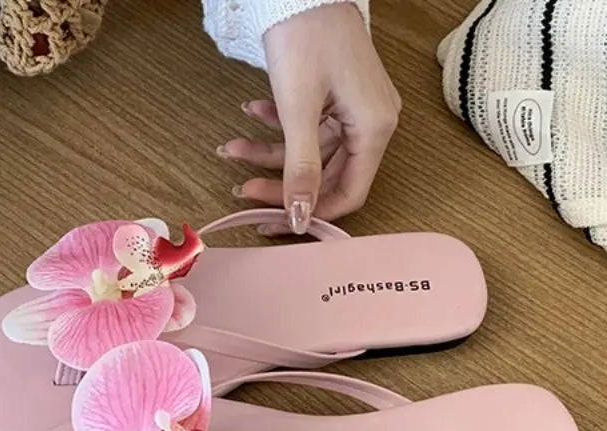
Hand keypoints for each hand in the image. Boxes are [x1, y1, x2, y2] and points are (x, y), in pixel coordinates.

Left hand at [218, 3, 400, 234]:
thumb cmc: (307, 34)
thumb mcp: (298, 109)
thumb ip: (300, 169)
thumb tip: (299, 218)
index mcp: (375, 129)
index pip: (349, 194)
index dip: (310, 213)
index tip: (274, 220)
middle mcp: (372, 122)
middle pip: (326, 176)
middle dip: (281, 183)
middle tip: (243, 188)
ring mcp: (354, 108)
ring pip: (310, 152)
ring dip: (270, 153)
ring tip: (232, 146)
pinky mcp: (337, 95)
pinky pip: (309, 127)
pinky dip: (278, 126)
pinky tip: (251, 114)